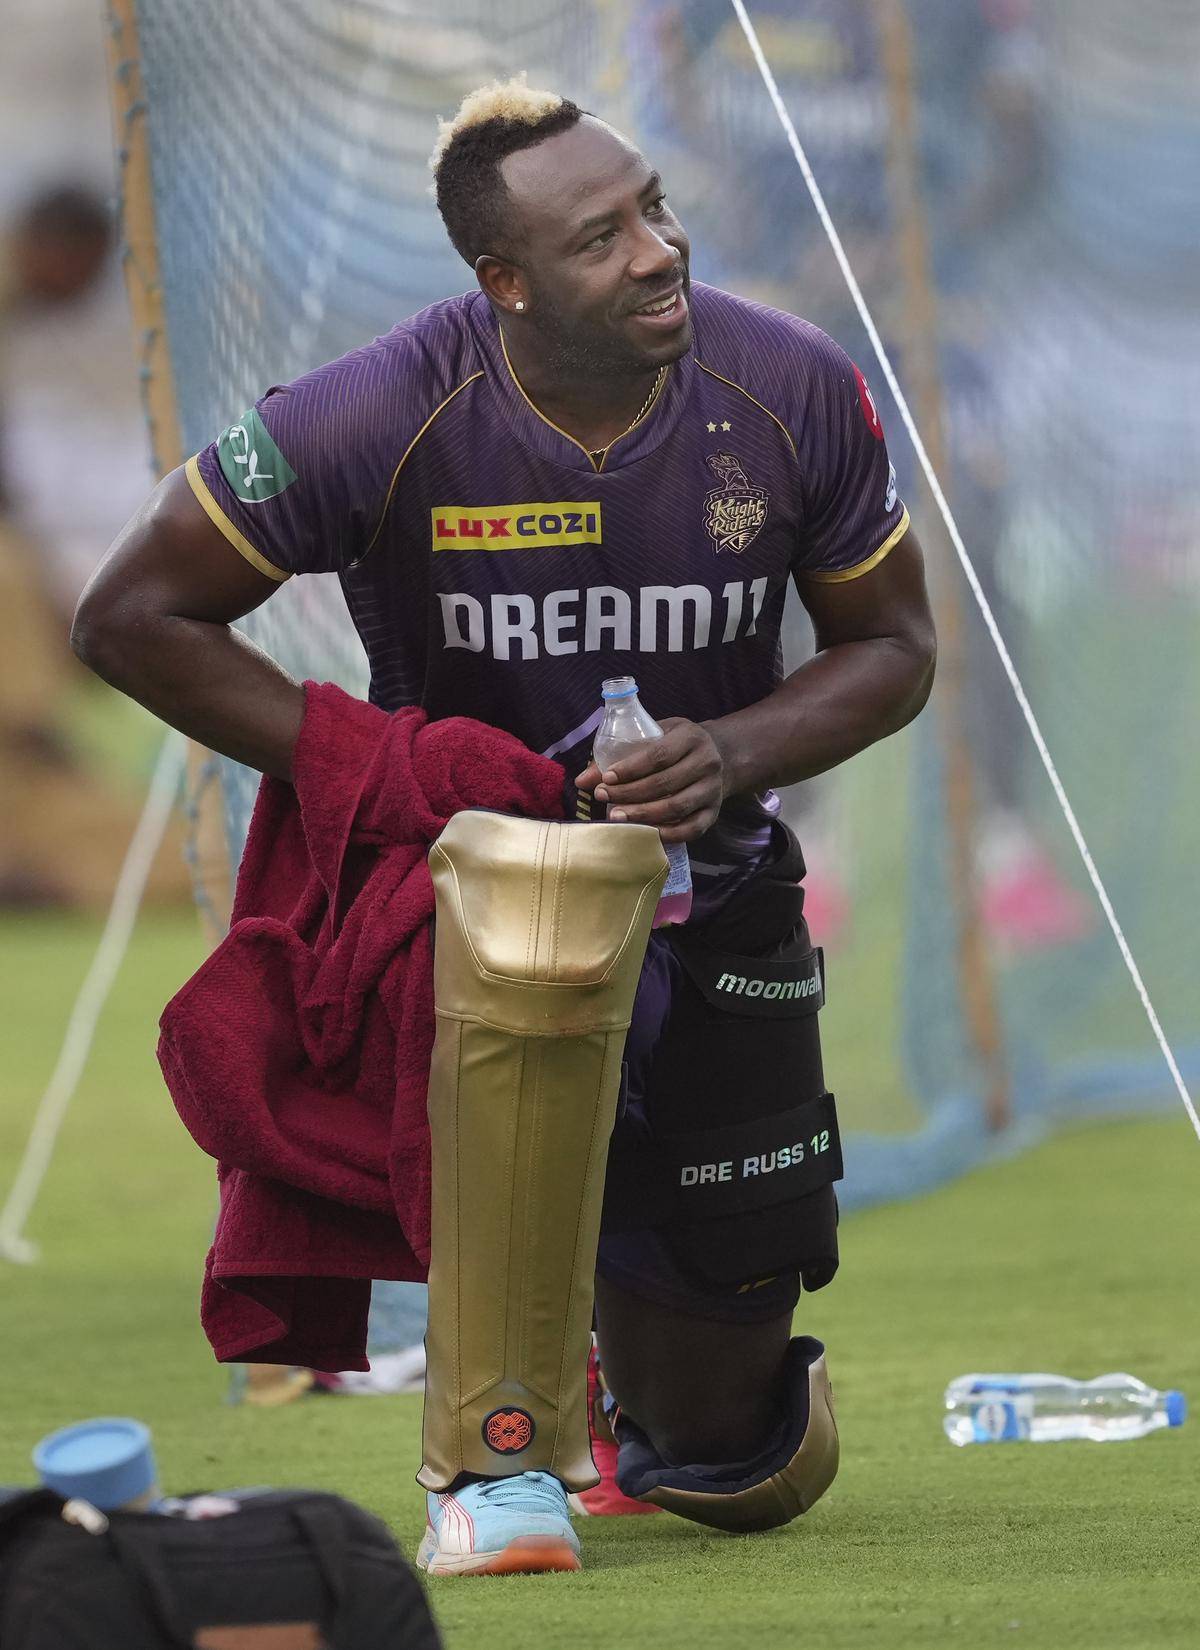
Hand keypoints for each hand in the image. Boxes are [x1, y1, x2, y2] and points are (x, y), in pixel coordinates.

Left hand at [575, 718, 725, 842]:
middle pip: (665, 783)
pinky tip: (644, 833)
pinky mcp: (714, 813)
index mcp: (691, 737)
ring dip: (643, 815)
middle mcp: (707, 762)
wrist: (719, 755)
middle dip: (629, 793)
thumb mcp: (654, 736)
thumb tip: (582, 780)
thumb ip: (620, 754)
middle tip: (603, 798)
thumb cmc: (676, 745)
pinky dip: (666, 834)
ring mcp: (713, 789)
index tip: (606, 779)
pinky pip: (690, 829)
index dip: (630, 769)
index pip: (659, 755)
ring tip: (616, 816)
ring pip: (676, 807)